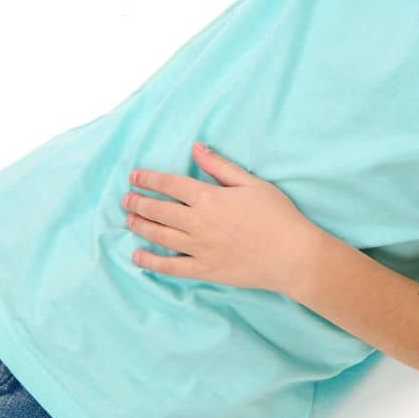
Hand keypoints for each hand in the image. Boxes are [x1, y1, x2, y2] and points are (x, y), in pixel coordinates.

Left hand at [123, 140, 316, 294]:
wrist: (292, 255)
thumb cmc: (278, 215)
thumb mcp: (252, 183)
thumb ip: (221, 166)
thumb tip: (196, 148)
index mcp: (209, 198)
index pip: (169, 184)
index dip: (148, 179)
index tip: (134, 176)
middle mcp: (197, 222)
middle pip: (159, 210)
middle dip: (139, 202)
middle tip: (126, 198)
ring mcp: (198, 248)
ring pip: (159, 235)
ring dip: (140, 226)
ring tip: (129, 219)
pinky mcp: (204, 269)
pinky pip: (170, 266)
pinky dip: (150, 261)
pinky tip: (137, 256)